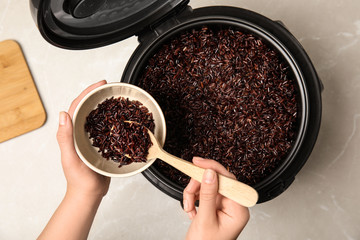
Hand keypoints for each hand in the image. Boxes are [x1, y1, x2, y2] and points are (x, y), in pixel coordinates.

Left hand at [56, 80, 109, 197]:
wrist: (89, 193)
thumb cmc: (79, 179)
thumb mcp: (70, 158)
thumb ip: (65, 138)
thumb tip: (63, 114)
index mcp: (71, 132)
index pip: (77, 107)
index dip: (87, 93)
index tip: (99, 85)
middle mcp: (80, 132)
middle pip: (87, 108)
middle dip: (97, 95)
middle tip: (109, 87)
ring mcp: (90, 138)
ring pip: (97, 117)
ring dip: (104, 105)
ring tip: (115, 98)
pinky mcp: (100, 144)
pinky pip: (106, 128)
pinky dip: (112, 120)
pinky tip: (121, 118)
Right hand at [183, 157, 249, 239]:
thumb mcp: (205, 219)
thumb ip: (208, 195)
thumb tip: (210, 173)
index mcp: (239, 210)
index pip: (229, 180)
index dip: (213, 168)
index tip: (198, 163)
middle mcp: (233, 206)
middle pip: (216, 181)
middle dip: (199, 185)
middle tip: (189, 190)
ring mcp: (224, 206)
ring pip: (207, 186)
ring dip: (194, 194)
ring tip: (189, 206)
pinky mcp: (215, 206)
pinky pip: (203, 194)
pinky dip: (193, 199)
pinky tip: (191, 210)